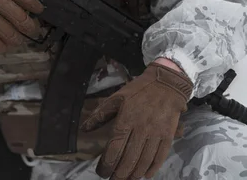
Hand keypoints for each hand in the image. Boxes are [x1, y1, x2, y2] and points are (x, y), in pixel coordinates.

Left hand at [81, 62, 192, 178]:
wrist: (166, 83)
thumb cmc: (138, 90)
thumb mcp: (117, 98)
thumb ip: (100, 114)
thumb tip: (85, 129)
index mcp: (126, 119)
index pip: (114, 148)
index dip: (107, 164)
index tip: (102, 172)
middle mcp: (140, 128)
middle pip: (128, 158)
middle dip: (119, 174)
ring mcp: (155, 133)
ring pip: (143, 161)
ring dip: (134, 174)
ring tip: (126, 179)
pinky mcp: (167, 136)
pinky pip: (159, 157)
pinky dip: (152, 169)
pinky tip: (145, 175)